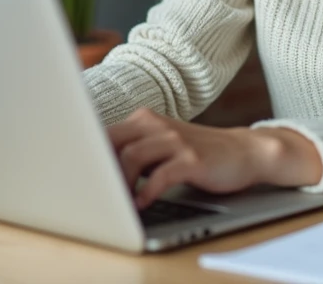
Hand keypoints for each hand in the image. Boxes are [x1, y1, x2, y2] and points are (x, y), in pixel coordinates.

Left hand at [107, 108, 322, 208]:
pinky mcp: (192, 159)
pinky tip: (142, 204)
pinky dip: (146, 193)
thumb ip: (133, 148)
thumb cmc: (198, 152)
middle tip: (95, 193)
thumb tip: (96, 169)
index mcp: (145, 119)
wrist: (244, 152)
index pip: (103, 134)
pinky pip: (160, 176)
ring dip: (119, 184)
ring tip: (117, 203)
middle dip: (99, 170)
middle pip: (111, 142)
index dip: (88, 156)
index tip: (78, 176)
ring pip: (131, 157)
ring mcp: (176, 140)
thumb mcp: (162, 143)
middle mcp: (157, 125)